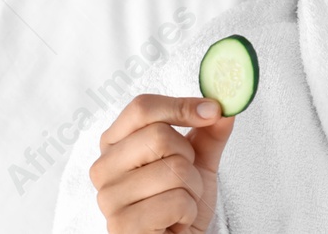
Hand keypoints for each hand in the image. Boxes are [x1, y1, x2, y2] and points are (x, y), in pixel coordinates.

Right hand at [90, 95, 235, 233]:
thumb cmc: (179, 202)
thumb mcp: (198, 160)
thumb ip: (209, 131)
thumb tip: (223, 108)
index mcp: (115, 143)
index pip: (142, 107)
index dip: (180, 106)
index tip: (212, 111)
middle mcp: (104, 167)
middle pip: (160, 135)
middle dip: (189, 158)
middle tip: (184, 180)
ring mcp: (109, 198)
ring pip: (174, 169)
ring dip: (192, 189)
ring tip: (180, 203)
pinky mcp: (122, 225)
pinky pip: (175, 202)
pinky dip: (188, 212)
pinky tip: (175, 222)